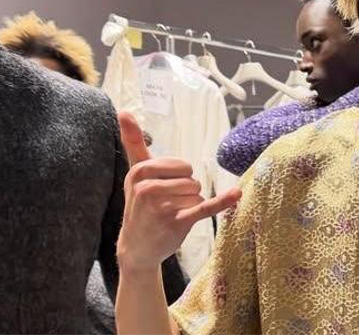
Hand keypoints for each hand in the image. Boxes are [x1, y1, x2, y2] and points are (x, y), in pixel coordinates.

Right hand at [115, 112, 240, 272]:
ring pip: (197, 193)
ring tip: (170, 215)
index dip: (179, 178)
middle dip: (185, 192)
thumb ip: (133, 142)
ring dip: (190, 205)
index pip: (182, 166)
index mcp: (139, 172)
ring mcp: (161, 207)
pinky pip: (204, 207)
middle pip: (191, 179)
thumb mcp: (134, 173)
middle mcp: (147, 188)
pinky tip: (236, 194)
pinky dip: (222, 201)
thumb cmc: (139, 205)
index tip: (162, 191)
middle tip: (166, 206)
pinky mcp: (176, 222)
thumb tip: (123, 111)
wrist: (137, 247)